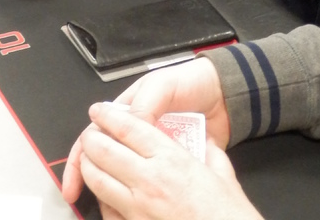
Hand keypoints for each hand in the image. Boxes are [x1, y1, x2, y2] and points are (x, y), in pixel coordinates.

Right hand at [62, 57, 230, 203]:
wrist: (223, 94)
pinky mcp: (172, 164)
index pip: (95, 137)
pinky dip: (143, 193)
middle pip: (104, 160)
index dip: (81, 159)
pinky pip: (153, 181)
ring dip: (114, 190)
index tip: (73, 183)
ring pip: (125, 176)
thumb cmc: (189, 84)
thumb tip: (126, 127)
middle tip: (83, 197)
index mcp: (128, 112)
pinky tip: (134, 205)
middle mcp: (136, 135)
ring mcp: (153, 152)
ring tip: (107, 207)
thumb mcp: (162, 87)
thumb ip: (144, 106)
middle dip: (90, 178)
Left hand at [63, 102, 262, 219]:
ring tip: (91, 158)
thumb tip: (205, 141)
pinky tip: (104, 193)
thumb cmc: (229, 215)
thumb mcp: (223, 174)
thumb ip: (209, 152)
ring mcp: (139, 209)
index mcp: (171, 159)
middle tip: (91, 133)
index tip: (99, 110)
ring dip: (89, 165)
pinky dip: (100, 198)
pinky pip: (106, 210)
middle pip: (103, 150)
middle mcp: (150, 181)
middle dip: (92, 138)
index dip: (107, 115)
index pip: (127, 128)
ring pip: (98, 180)